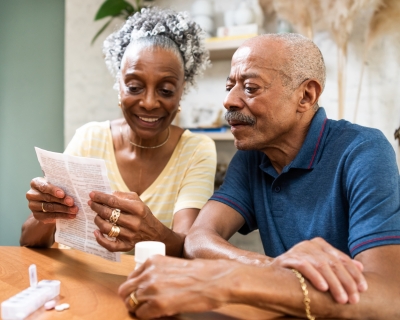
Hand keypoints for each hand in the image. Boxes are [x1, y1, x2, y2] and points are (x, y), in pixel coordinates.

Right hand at [26, 177, 77, 223]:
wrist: (49, 203)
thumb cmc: (55, 190)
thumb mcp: (57, 185)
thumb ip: (62, 185)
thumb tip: (74, 189)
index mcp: (36, 183)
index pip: (44, 186)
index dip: (53, 190)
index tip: (62, 194)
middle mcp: (31, 194)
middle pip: (48, 198)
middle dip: (62, 200)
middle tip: (72, 203)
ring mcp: (32, 206)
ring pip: (50, 208)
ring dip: (64, 209)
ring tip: (74, 210)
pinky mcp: (37, 215)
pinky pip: (50, 216)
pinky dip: (62, 216)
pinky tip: (70, 215)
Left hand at [89, 191, 163, 251]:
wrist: (155, 233)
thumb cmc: (143, 215)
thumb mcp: (138, 201)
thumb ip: (123, 196)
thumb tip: (108, 195)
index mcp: (137, 209)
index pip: (114, 201)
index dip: (100, 197)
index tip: (92, 194)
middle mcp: (134, 222)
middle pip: (108, 214)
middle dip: (96, 207)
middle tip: (91, 204)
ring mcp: (130, 235)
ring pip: (106, 228)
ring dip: (97, 221)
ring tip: (97, 216)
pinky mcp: (127, 246)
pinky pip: (110, 245)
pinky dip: (100, 239)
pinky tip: (96, 232)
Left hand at [118, 255, 238, 318]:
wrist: (215, 280)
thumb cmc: (201, 273)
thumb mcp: (174, 264)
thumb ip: (159, 271)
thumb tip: (149, 285)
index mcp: (153, 261)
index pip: (131, 277)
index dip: (135, 287)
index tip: (141, 292)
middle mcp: (149, 273)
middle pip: (125, 290)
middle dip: (131, 298)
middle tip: (141, 304)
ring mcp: (151, 288)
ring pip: (130, 303)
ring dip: (139, 308)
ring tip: (151, 310)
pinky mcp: (157, 304)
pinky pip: (141, 314)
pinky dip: (146, 316)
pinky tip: (158, 314)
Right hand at [271, 237, 366, 303]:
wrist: (272, 274)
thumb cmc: (300, 273)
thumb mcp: (322, 267)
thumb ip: (339, 265)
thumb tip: (360, 267)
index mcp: (320, 244)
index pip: (342, 258)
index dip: (354, 274)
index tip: (363, 289)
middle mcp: (310, 244)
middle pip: (333, 263)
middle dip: (346, 282)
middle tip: (353, 299)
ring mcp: (298, 249)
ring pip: (322, 265)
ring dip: (334, 283)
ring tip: (341, 298)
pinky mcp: (288, 258)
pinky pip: (304, 266)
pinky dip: (315, 276)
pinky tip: (323, 288)